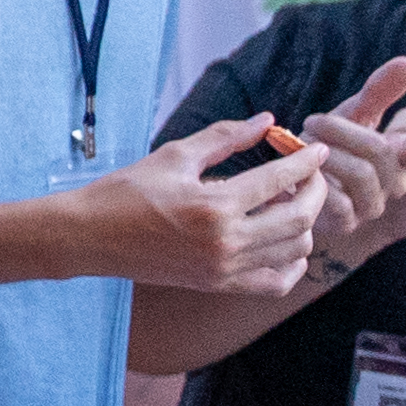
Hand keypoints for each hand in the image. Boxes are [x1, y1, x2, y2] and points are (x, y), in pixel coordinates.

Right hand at [64, 114, 330, 292]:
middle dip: (314, 190)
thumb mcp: (174, 155)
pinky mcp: (217, 285)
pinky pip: (275, 282)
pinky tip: (285, 241)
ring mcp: (224, 269)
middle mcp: (225, 242)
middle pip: (299, 218)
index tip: (316, 150)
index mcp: (214, 205)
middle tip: (309, 174)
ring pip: (294, 249)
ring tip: (289, 201)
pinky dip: (291, 264)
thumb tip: (268, 121)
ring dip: (303, 222)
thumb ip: (225, 137)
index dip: (306, 162)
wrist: (89, 237)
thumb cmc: (126, 191)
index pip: (280, 180)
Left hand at [301, 59, 405, 270]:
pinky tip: (301, 169)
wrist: (297, 182)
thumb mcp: (354, 114)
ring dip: (326, 151)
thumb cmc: (332, 145)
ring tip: (303, 141)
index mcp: (402, 154)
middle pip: (382, 152)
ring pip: (362, 174)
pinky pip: (339, 200)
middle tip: (313, 120)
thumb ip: (379, 91)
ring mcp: (372, 204)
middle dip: (342, 129)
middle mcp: (394, 181)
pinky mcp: (348, 221)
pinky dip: (315, 178)